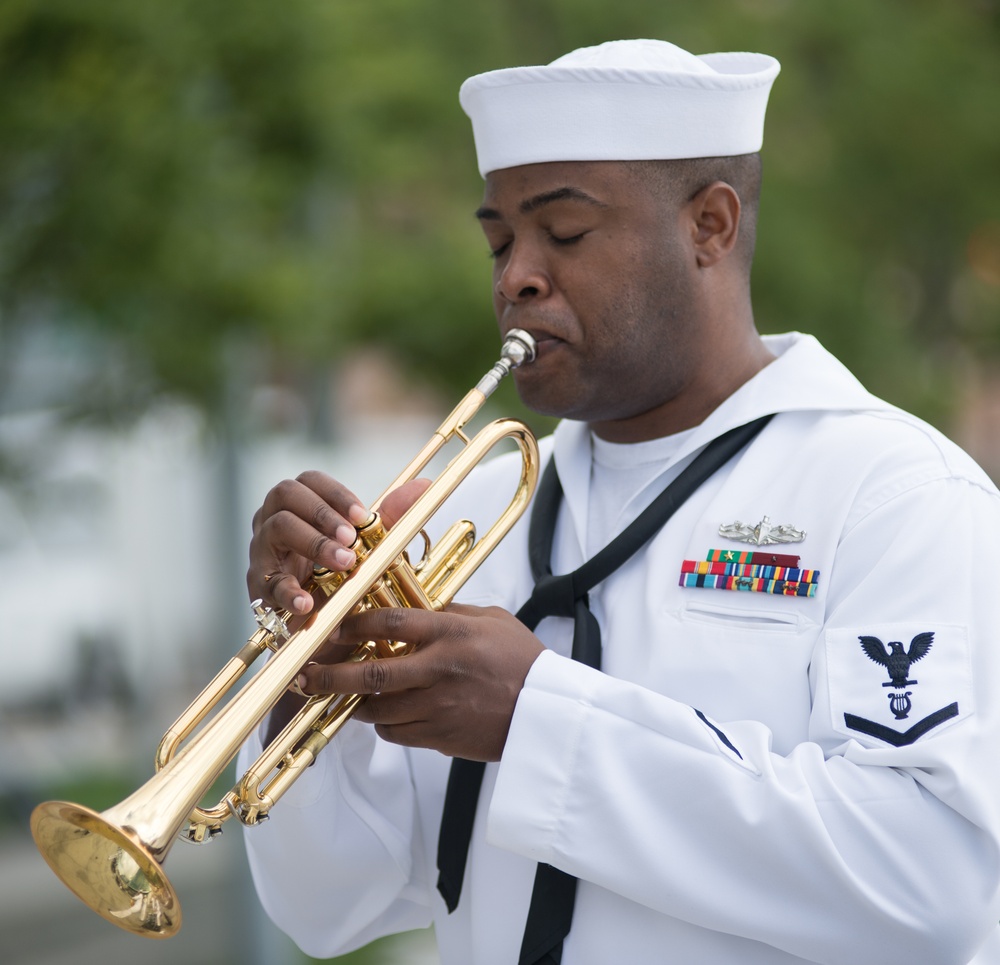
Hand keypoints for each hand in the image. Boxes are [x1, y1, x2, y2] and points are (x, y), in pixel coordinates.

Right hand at [246, 471, 428, 614]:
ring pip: (275, 528)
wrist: (324, 622)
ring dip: (314, 543)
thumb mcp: (370, 545)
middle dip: (322, 513)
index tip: (362, 515)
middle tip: (352, 538)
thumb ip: (391, 517)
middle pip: (285, 494)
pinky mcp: (258, 586)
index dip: (335, 493)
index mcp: (299, 504)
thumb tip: (422, 485)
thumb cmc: (342, 572)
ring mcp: (262, 550)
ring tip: (344, 563)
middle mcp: (274, 519)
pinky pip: (267, 583)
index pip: (308, 481)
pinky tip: (308, 603)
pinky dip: (288, 591)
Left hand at [296, 603, 544, 760]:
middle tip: (304, 673)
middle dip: (329, 674)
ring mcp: (438, 707)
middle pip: (370, 674)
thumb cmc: (522, 660)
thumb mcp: (491, 620)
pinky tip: (379, 712)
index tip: (330, 624)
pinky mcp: (440, 736)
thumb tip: (416, 606)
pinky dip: (381, 723)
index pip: (389, 623)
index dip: (352, 623)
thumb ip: (450, 613)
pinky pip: (395, 732)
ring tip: (334, 692)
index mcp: (451, 634)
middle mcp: (439, 670)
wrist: (546, 713)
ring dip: (352, 701)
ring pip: (376, 708)